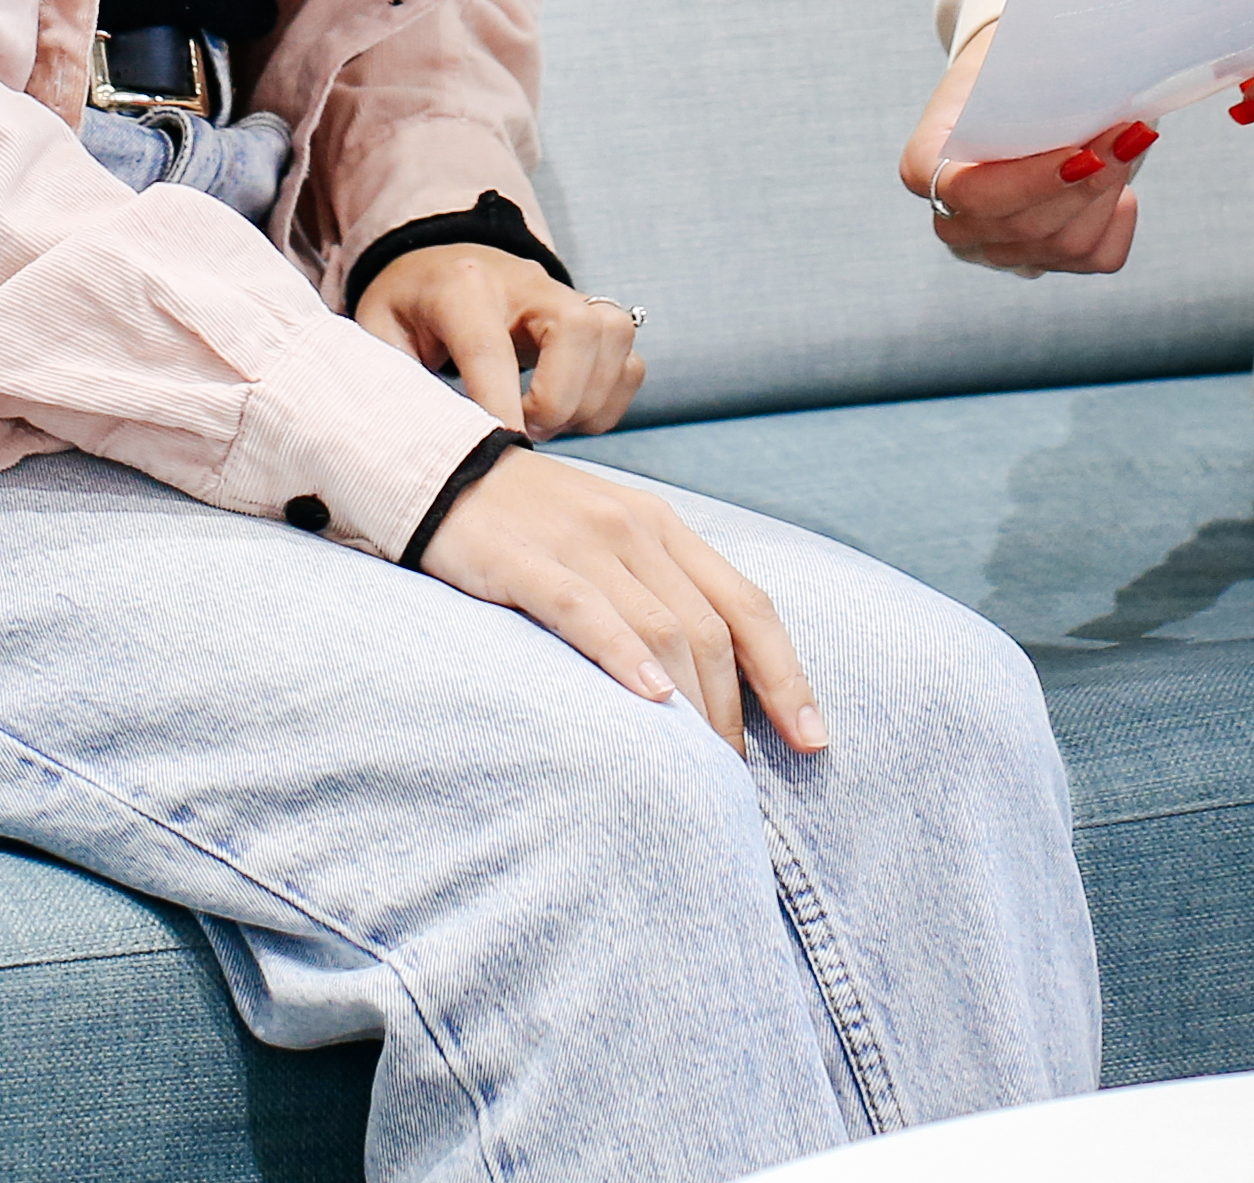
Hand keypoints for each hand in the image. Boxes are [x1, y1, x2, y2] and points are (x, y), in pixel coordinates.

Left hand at [356, 244, 647, 435]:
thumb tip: (404, 433)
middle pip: (577, 330)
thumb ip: (391, 373)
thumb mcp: (379, 330)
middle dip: (559, 398)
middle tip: (526, 429)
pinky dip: (608, 401)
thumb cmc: (410, 303)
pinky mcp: (595, 317)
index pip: (491, 348)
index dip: (500, 404)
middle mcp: (527, 283)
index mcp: (463, 287)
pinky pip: (630, 363)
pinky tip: (569, 413)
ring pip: (614, 340)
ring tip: (545, 422)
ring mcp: (568, 295)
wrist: (441, 259)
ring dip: (588, 401)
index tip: (503, 446)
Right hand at [412, 448, 827, 752]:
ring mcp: (583, 544)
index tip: (814, 740)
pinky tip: (649, 701)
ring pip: (663, 629)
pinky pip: (587, 612)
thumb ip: (659, 593)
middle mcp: (636, 531)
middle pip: (712, 631)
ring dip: (693, 705)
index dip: (788, 676)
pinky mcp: (526, 562)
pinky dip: (625, 656)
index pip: (748, 606)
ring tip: (704, 768)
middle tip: (737, 781)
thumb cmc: (532, 522)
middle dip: (735, 713)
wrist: (440, 472)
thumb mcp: (611, 541)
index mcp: (665, 527)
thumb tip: (709, 679)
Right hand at [898, 29, 1163, 275]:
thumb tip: (1104, 87)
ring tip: (1129, 143)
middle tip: (1130, 132)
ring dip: (1107, 194)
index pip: (970, 193)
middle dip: (1087, 181)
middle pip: (1023, 227)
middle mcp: (954, 220)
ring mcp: (996, 249)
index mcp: (925, 164)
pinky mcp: (1042, 260)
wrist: (1015, 80)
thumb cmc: (1011, 64)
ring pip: (1063, 247)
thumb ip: (1039, 80)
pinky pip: (1094, 260)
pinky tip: (1120, 186)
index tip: (1085, 152)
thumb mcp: (1013, 58)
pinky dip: (1118, 222)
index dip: (1031, 181)